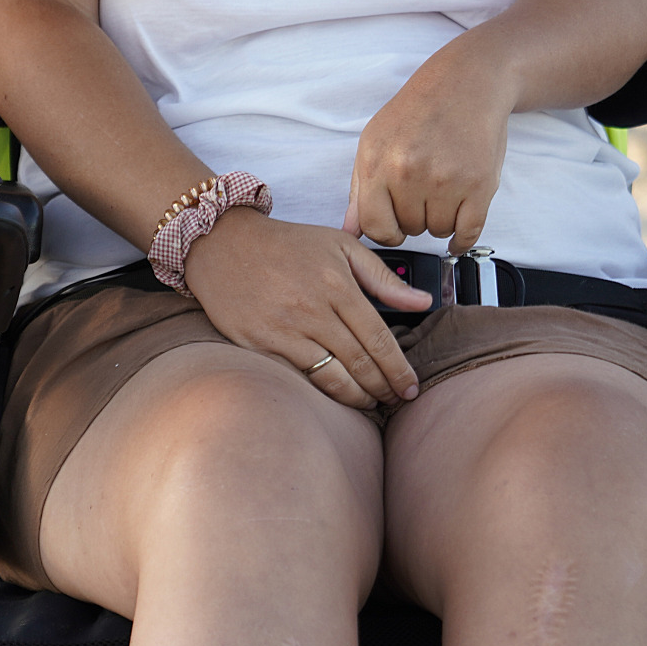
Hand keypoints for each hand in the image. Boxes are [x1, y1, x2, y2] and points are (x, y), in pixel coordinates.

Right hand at [179, 208, 432, 409]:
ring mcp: (284, 330)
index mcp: (337, 285)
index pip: (379, 338)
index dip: (399, 369)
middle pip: (360, 363)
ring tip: (370, 402)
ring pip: (331, 378)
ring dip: (357, 397)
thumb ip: (383, 278)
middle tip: (396, 399)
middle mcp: (313, 310)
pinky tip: (336, 396)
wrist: (223, 243)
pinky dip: (322, 393)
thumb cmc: (286, 244)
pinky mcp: (259, 344)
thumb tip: (423, 302)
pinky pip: (299, 377)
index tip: (411, 386)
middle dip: (384, 387)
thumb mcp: (340, 245)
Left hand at [347, 42, 512, 253]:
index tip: (394, 227)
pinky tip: (458, 228)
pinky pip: (468, 232)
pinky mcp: (479, 185)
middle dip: (414, 217)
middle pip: (409, 229)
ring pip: (438, 231)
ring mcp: (447, 181)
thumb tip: (351, 231)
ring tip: (441, 192)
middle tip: (422, 191)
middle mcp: (410, 174)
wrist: (466, 83)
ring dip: (439, 220)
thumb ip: (360, 190)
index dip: (385, 232)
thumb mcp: (374, 140)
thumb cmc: (418, 110)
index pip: (375, 227)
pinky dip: (462, 238)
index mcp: (379, 164)